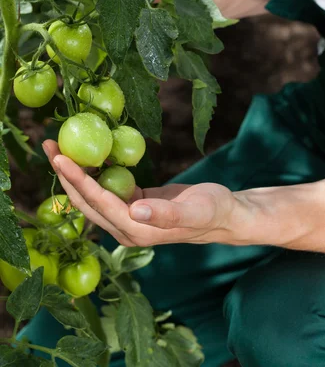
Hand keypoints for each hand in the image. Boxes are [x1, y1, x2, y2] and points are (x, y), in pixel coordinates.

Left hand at [42, 140, 256, 246]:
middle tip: (50, 146)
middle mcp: (126, 227)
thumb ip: (166, 214)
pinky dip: (96, 171)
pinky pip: (107, 188)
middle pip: (85, 200)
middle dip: (65, 175)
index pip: (98, 202)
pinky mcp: (133, 205)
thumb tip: (135, 210)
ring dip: (75, 173)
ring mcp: (128, 217)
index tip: (59, 157)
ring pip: (92, 194)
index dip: (77, 180)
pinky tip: (90, 153)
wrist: (224, 214)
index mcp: (136, 230)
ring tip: (60, 147)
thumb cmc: (213, 211)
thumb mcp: (195, 211)